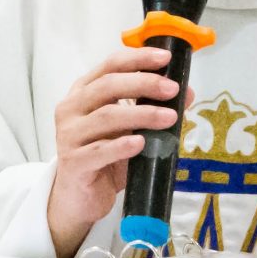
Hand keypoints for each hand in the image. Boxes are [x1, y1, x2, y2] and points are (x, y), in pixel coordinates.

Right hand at [45, 46, 187, 257]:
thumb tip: (187, 93)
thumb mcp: (132, 131)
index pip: (110, 65)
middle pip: (107, 86)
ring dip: (142, 115)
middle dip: (144, 84)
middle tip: (172, 89)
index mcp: (84, 92)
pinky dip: (122, 145)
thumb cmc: (106, 158)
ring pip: (106, 117)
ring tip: (169, 118)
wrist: (79, 199)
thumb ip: (153, 111)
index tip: (165, 59)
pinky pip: (99, 150)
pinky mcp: (73, 163)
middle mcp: (71, 108)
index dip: (138, 59)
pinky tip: (141, 143)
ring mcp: (69, 135)